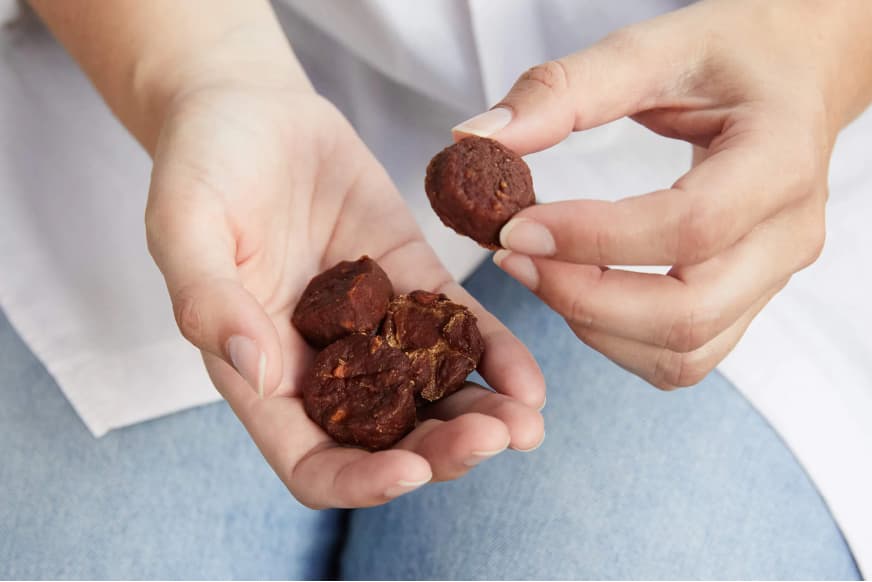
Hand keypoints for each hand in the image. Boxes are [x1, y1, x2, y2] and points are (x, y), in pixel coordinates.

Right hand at [145, 84, 544, 507]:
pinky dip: (493, 353)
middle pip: (387, 440)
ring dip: (482, 415)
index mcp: (261, 373)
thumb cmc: (201, 166)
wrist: (251, 108)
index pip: (310, 461)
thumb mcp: (184, 227)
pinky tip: (528, 376)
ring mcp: (373, 325)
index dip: (358, 482)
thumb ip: (208, 302)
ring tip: (527, 423)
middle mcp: (322, 363)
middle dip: (442, 450)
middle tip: (493, 439)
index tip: (410, 473)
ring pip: (430, 393)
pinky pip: (457, 326)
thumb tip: (257, 370)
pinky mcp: (411, 279)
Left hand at [454, 0, 871, 388]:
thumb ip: (564, 90)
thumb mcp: (653, 49)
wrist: (799, 75)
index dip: (591, 239)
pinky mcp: (749, 300)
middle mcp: (788, 235)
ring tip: (538, 271)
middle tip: (513, 255)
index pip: (687, 228)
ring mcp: (773, 278)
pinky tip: (578, 293)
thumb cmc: (734, 55)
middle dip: (581, 296)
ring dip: (594, 326)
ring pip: (682, 352)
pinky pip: (684, 357)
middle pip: (685, 313)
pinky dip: (620, 341)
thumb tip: (475, 137)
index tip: (515, 225)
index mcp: (780, 160)